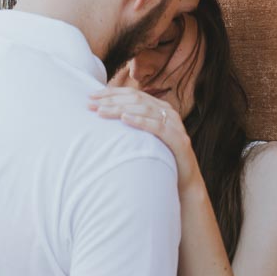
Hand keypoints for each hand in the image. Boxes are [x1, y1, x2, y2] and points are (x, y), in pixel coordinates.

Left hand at [89, 73, 197, 192]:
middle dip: (111, 100)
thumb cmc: (160, 158)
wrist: (185, 182)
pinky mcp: (179, 140)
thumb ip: (131, 124)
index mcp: (159, 107)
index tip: (90, 96)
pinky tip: (125, 118)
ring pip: (145, 109)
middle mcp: (168, 112)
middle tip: (91, 104)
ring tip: (102, 112)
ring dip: (120, 109)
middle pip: (136, 99)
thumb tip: (103, 116)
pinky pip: (158, 127)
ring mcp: (175, 125)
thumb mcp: (144, 138)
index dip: (111, 93)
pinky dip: (141, 121)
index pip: (132, 93)